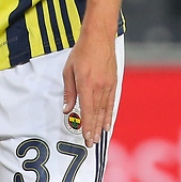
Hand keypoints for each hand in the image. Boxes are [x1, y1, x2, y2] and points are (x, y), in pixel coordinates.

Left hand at [61, 32, 117, 147]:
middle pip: (96, 114)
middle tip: (91, 143)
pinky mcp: (113, 83)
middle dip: (93, 130)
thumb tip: (67, 109)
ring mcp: (108, 86)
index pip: (86, 111)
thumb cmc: (81, 52)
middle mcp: (98, 87)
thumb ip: (69, 92)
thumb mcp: (69, 71)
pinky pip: (111, 103)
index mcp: (85, 85)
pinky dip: (109, 114)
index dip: (86, 126)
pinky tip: (107, 123)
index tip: (86, 138)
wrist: (99, 38)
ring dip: (100, 125)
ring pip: (104, 110)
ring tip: (98, 137)